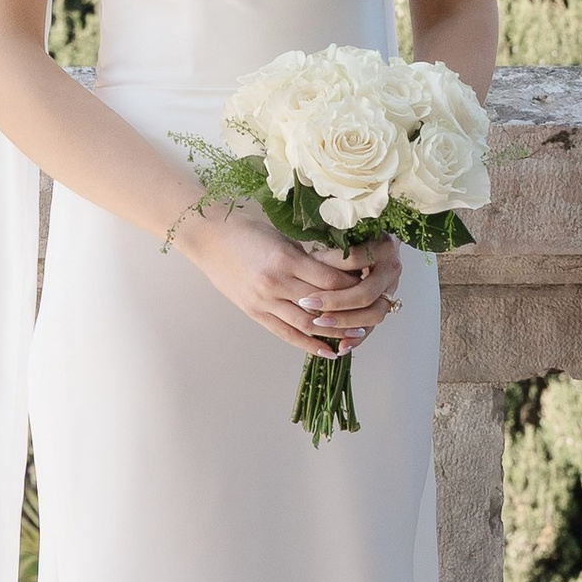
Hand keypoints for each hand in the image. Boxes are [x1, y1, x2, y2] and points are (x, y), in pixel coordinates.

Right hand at [173, 206, 403, 356]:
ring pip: (308, 324)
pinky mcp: (255, 313)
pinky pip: (287, 334)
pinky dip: (309, 345)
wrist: (208, 237)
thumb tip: (340, 271)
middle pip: (324, 303)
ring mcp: (264, 301)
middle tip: (373, 311)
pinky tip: (328, 350)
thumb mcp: (283, 237)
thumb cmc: (246, 230)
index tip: (371, 283)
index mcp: (286, 259)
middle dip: (351, 309)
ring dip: (335, 331)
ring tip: (357, 335)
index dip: (355, 285)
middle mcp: (276, 284)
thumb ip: (308, 257)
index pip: (332, 280)